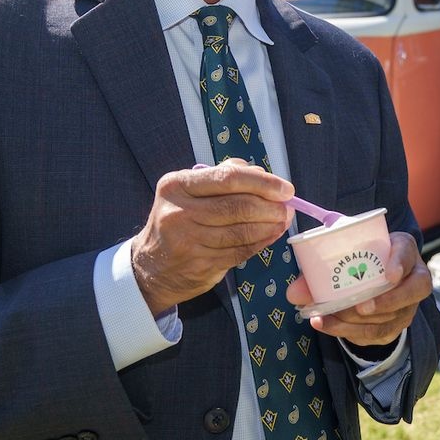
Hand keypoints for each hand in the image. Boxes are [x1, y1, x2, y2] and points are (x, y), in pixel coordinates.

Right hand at [131, 160, 293, 315]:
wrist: (151, 267)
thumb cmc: (179, 220)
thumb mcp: (188, 192)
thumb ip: (222, 176)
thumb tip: (261, 173)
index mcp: (177, 185)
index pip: (227, 178)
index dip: (263, 183)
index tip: (286, 188)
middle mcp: (178, 212)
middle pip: (237, 206)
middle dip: (270, 207)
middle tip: (288, 207)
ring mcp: (188, 241)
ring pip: (241, 232)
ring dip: (269, 226)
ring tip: (283, 220)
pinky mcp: (199, 264)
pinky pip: (239, 251)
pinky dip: (261, 243)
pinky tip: (272, 235)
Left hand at [286, 231, 429, 345]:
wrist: (371, 277)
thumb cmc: (359, 259)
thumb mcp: (345, 254)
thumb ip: (320, 269)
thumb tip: (294, 294)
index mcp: (403, 249)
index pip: (408, 252)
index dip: (400, 263)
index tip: (389, 274)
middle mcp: (413, 278)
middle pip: (412, 291)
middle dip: (387, 301)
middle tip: (361, 306)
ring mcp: (408, 305)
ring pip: (392, 316)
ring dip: (360, 320)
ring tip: (328, 317)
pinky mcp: (395, 325)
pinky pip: (377, 333)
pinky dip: (349, 331)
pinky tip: (326, 325)